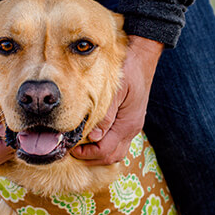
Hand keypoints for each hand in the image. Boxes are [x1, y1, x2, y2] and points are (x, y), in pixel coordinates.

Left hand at [71, 35, 162, 164]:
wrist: (143, 57)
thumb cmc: (129, 69)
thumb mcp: (117, 89)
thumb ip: (106, 113)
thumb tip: (94, 136)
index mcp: (127, 124)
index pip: (106, 150)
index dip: (87, 153)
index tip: (70, 147)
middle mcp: (132, 128)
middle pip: (112, 156)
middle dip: (92, 157)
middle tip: (72, 151)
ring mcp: (132, 125)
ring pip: (116, 151)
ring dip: (99, 153)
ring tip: (81, 147)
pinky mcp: (130, 120)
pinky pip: (118, 141)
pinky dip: (105, 145)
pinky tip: (93, 137)